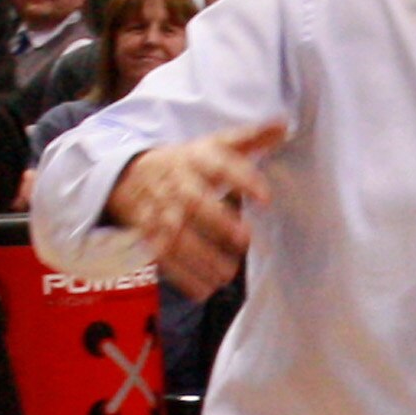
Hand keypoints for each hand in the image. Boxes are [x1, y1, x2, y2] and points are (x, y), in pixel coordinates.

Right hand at [105, 118, 283, 300]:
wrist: (131, 173)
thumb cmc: (187, 162)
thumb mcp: (215, 144)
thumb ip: (251, 139)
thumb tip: (284, 124)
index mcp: (197, 160)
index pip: (221, 166)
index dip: (243, 179)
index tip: (265, 198)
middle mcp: (178, 186)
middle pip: (195, 203)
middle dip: (218, 222)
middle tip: (244, 239)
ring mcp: (161, 212)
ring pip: (178, 236)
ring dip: (202, 257)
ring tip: (227, 273)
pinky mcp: (150, 235)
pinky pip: (163, 258)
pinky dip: (182, 277)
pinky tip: (205, 290)